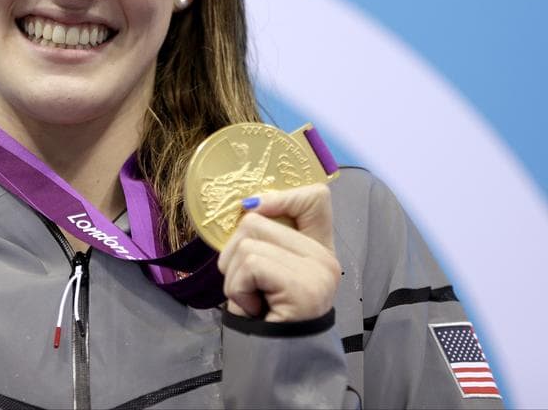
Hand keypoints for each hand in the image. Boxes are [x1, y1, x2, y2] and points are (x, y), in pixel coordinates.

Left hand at [217, 183, 339, 322]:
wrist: (278, 361)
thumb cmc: (265, 314)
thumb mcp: (266, 269)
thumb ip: (265, 238)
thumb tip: (248, 205)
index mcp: (319, 247)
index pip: (315, 197)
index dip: (277, 199)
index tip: (255, 216)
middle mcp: (325, 256)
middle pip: (257, 219)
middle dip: (234, 253)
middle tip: (248, 285)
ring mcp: (317, 270)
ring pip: (247, 243)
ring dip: (233, 276)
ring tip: (252, 299)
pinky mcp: (303, 286)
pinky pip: (249, 265)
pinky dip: (237, 288)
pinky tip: (255, 308)